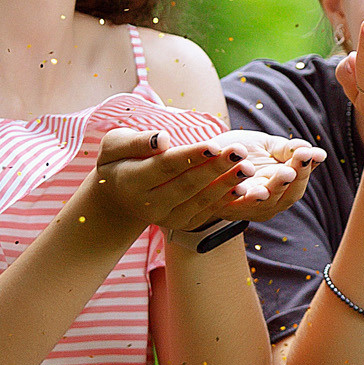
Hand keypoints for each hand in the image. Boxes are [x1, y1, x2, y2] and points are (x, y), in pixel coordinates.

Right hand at [90, 127, 313, 236]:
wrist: (119, 194)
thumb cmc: (119, 159)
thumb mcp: (115, 145)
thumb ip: (136, 141)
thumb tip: (163, 140)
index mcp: (130, 182)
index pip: (166, 167)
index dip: (192, 156)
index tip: (216, 144)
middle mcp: (149, 205)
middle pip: (188, 185)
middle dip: (216, 168)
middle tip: (241, 152)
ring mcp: (167, 219)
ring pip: (201, 201)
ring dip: (227, 184)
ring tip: (248, 167)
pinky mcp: (183, 224)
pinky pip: (208, 211)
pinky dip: (226, 199)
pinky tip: (244, 186)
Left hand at [214, 130, 326, 211]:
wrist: (205, 156)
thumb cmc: (240, 151)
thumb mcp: (267, 146)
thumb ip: (287, 150)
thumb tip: (314, 151)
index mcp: (282, 187)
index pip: (298, 182)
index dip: (305, 169)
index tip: (309, 153)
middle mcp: (268, 203)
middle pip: (283, 197)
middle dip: (288, 182)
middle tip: (291, 169)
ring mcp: (246, 208)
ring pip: (260, 204)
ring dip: (264, 193)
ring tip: (271, 182)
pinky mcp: (223, 206)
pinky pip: (230, 203)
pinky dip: (235, 195)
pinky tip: (238, 185)